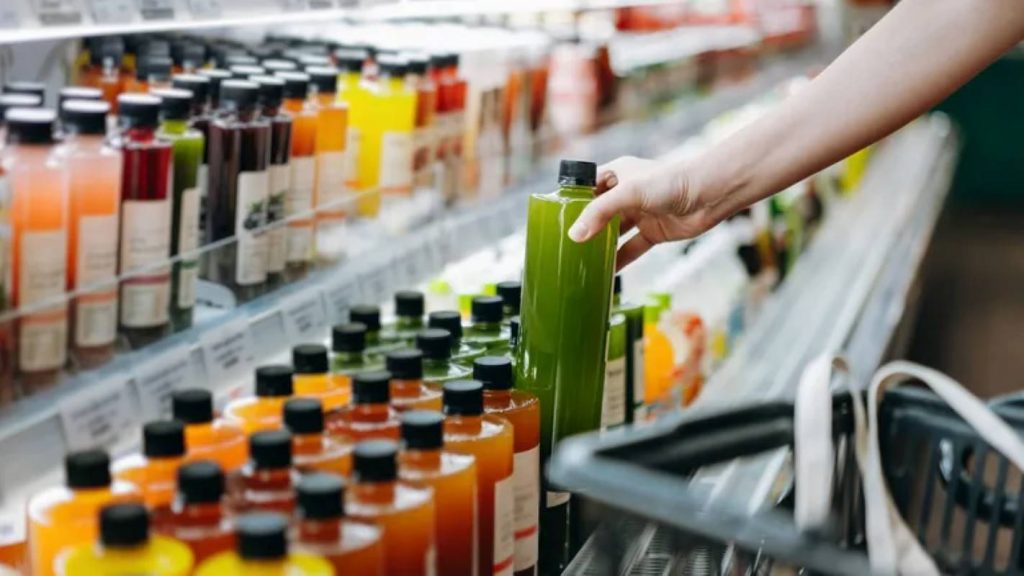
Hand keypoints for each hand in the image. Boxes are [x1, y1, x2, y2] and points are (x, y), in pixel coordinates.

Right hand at [567, 156, 714, 269]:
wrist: (710, 194)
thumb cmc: (671, 182)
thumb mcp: (629, 193)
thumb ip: (600, 212)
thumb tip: (575, 235)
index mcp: (617, 174)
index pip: (586, 187)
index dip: (571, 202)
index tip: (553, 219)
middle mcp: (626, 194)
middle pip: (597, 214)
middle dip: (583, 228)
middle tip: (563, 246)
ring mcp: (640, 214)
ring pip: (613, 234)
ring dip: (599, 247)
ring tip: (580, 262)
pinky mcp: (653, 233)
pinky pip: (631, 249)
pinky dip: (619, 261)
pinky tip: (606, 273)